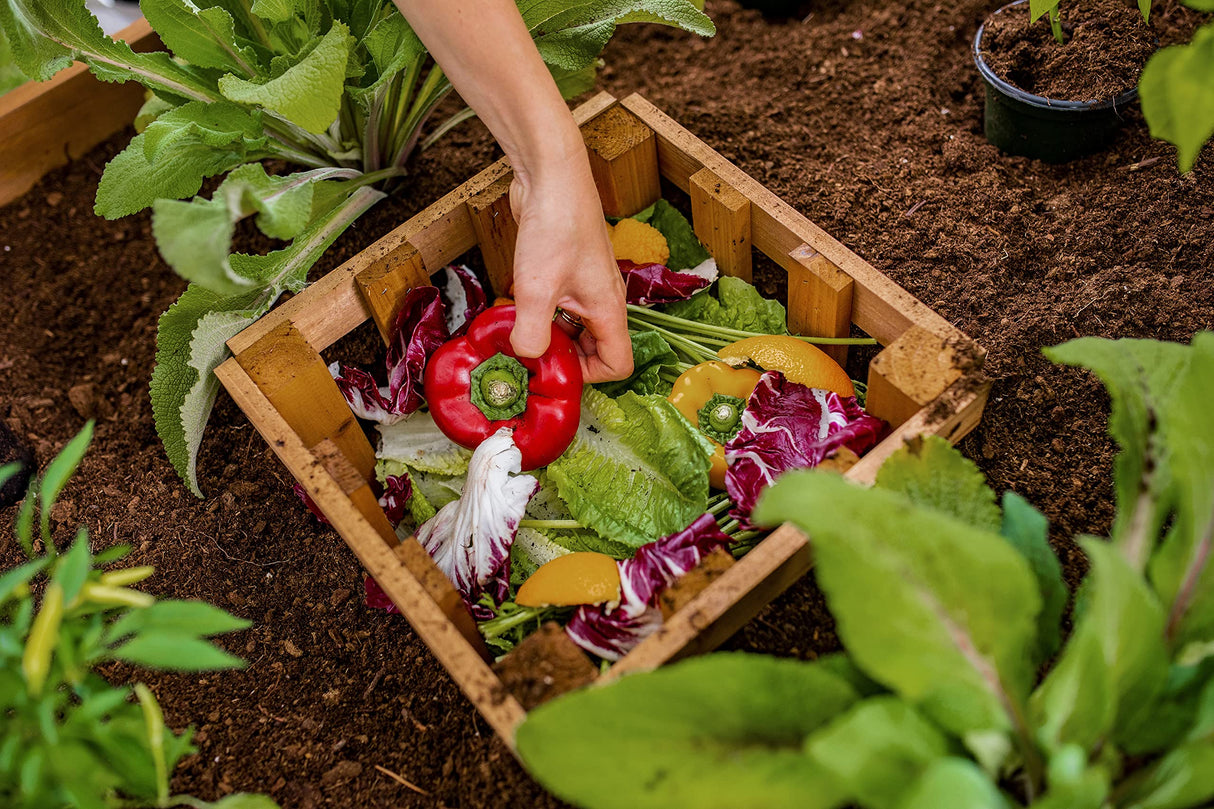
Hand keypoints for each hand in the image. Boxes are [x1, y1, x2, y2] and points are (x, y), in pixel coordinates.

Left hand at [507, 158, 633, 383]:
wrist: (551, 175)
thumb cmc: (555, 226)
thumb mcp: (538, 289)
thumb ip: (532, 334)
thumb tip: (527, 358)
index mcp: (609, 309)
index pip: (618, 364)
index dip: (589, 376)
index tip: (555, 369)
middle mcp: (603, 300)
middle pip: (595, 349)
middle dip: (565, 358)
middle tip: (530, 354)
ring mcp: (585, 285)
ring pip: (574, 328)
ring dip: (549, 335)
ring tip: (518, 331)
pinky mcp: (567, 272)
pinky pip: (561, 307)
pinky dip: (542, 314)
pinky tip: (516, 307)